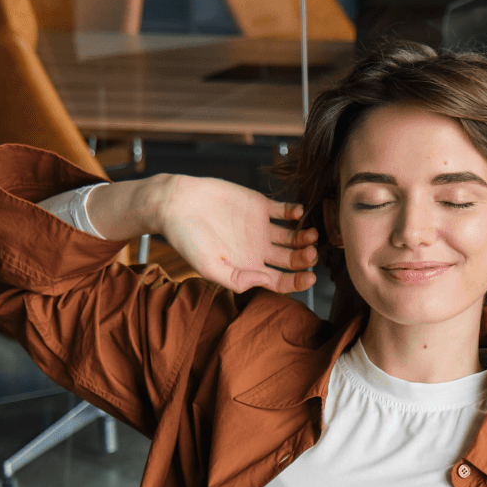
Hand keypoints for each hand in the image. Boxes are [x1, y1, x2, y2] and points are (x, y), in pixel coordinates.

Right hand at [153, 175, 316, 293]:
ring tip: (310, 235)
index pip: (280, 281)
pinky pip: (284, 211)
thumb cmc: (187, 239)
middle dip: (305, 259)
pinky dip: (295, 211)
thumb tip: (265, 281)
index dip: (298, 282)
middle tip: (311, 253)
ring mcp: (261, 228)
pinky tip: (298, 212)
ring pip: (292, 236)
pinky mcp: (259, 206)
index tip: (310, 277)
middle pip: (291, 260)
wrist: (175, 204)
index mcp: (248, 269)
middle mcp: (258, 250)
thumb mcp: (209, 267)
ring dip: (305, 237)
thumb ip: (237, 280)